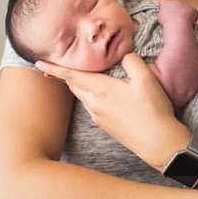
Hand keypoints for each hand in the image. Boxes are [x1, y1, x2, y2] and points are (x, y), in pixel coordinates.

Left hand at [36, 53, 183, 166]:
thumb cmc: (153, 110)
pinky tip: (101, 93)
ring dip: (78, 85)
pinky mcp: (106, 126)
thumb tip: (124, 55)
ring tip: (81, 76)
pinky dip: (89, 96)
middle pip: (74, 86)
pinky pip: (91, 106)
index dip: (55, 67)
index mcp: (101, 90)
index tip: (38, 61)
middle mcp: (95, 104)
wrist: (158, 143)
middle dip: (65, 75)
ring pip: (82, 96)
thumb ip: (131, 61)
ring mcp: (99, 117)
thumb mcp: (146, 78)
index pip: (72, 75)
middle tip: (55, 66)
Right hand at [157, 0, 197, 25]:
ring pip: (185, 9)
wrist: (177, 23)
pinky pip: (193, 13)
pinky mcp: (192, 9)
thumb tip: (165, 14)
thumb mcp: (160, 18)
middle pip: (175, 4)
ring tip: (182, 23)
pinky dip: (192, 17)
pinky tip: (189, 23)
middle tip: (174, 19)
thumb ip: (162, 14)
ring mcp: (184, 5)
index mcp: (166, 3)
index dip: (163, 3)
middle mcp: (175, 2)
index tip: (164, 8)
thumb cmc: (167, 22)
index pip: (162, 0)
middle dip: (176, 10)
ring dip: (184, 14)